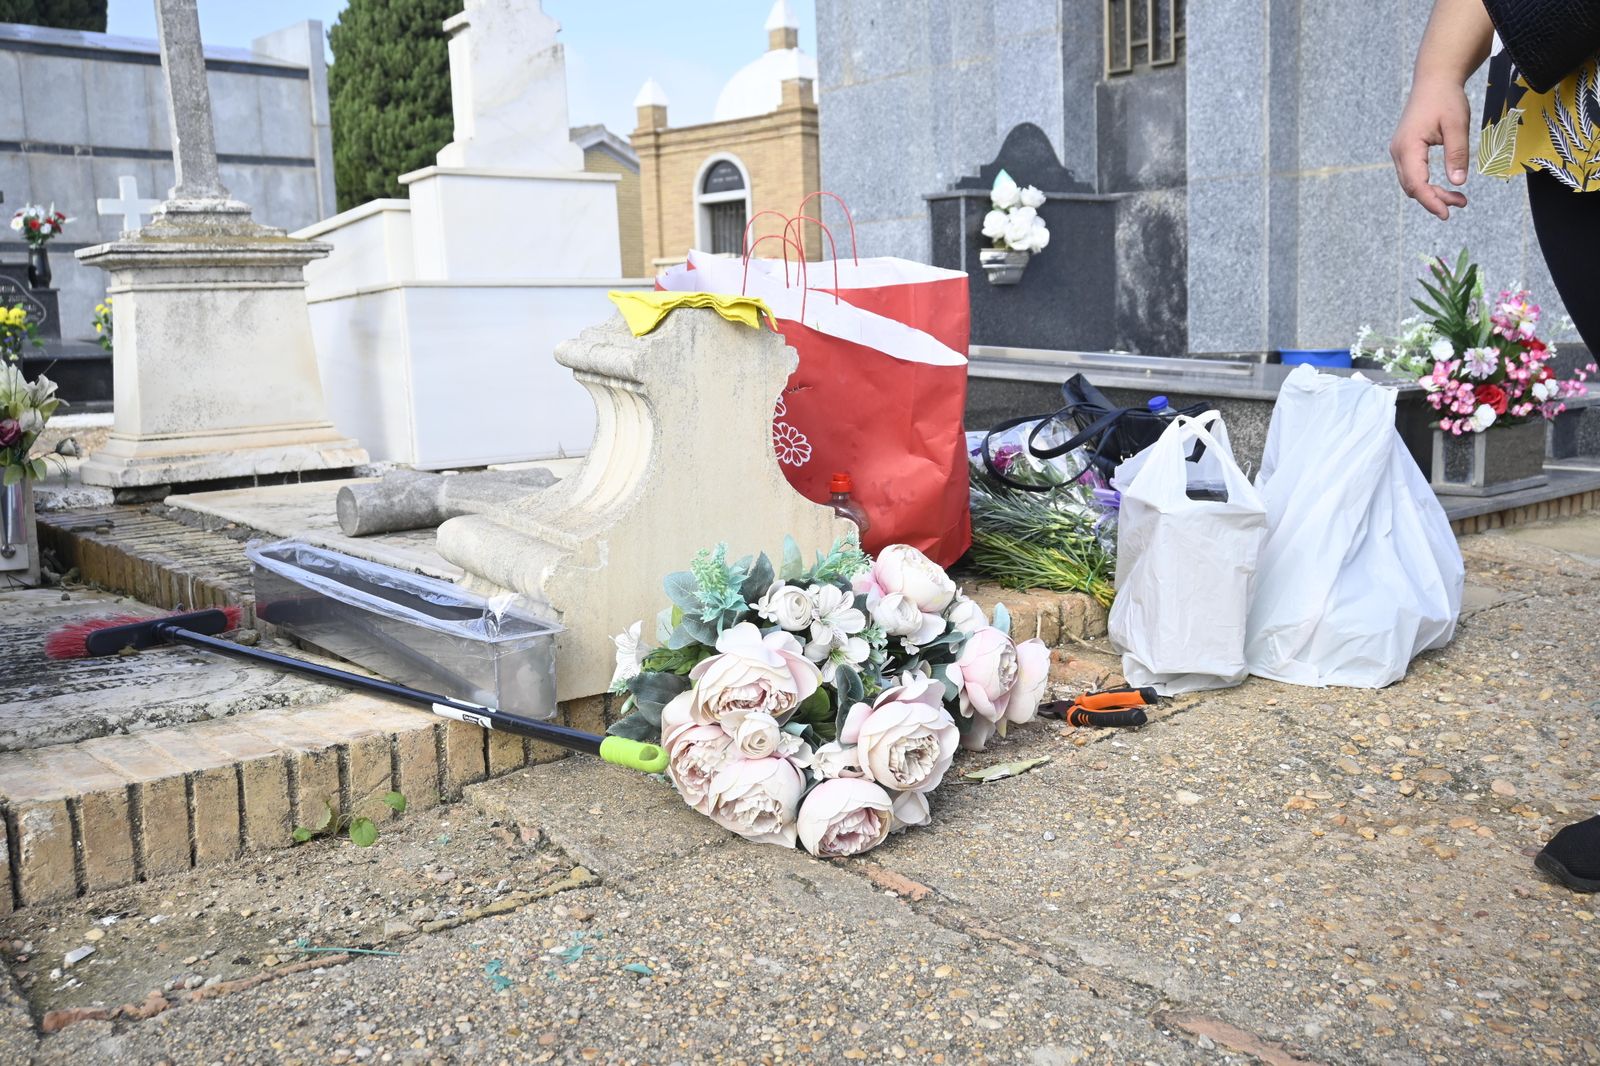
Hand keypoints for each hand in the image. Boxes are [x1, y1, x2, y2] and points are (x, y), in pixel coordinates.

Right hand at [1390, 74, 1472, 219]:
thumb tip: (1458, 183)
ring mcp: (1400, 151)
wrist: (1434, 79)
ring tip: (1458, 198)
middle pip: (1412, 187)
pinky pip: (1413, 174)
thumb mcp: (1457, 126)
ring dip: (1432, 193)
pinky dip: (1428, 183)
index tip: (1447, 213)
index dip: (1431, 201)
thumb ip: (1457, 154)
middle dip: (1434, 199)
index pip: (1416, 183)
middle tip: (1461, 203)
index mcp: (1408, 147)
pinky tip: (1445, 184)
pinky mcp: (1406, 149)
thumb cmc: (1446, 98)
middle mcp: (1399, 152)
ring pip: (1412, 182)